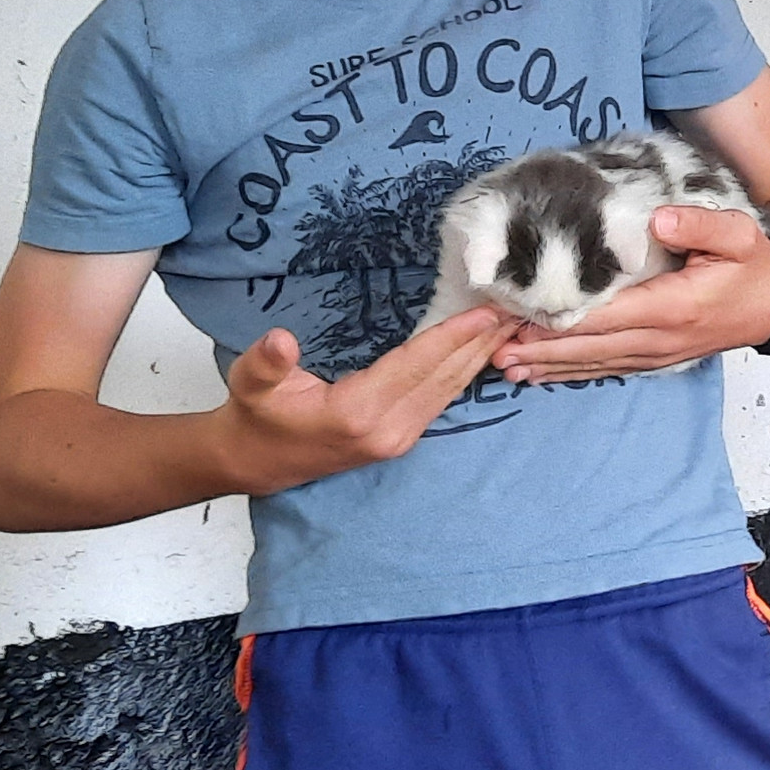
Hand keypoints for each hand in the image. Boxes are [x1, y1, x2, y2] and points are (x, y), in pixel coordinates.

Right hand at [214, 306, 516, 494]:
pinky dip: (463, 372)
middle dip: (482, 342)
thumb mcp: (250, 382)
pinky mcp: (401, 439)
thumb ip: (267, 362)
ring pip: (449, 391)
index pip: (416, 365)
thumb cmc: (257, 415)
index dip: (452, 336)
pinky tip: (482, 351)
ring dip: (480, 356)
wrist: (257, 461)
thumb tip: (280, 341)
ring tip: (511, 324)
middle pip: (445, 378)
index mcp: (358, 413)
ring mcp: (398, 439)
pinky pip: (441, 400)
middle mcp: (388, 430)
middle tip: (519, 307)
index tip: (487, 311)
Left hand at [495, 205, 769, 382]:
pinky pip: (609, 367)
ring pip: (595, 363)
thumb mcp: (738, 233)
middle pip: (590, 346)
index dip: (560, 320)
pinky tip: (544, 374)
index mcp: (674, 306)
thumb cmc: (756, 265)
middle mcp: (661, 338)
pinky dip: (574, 371)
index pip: (606, 315)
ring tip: (506, 369)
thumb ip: (699, 225)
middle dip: (541, 349)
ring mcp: (659, 354)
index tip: (519, 320)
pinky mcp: (658, 359)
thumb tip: (657, 220)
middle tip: (493, 352)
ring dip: (550, 366)